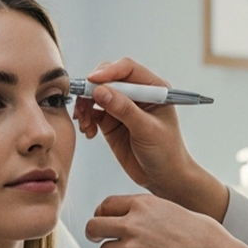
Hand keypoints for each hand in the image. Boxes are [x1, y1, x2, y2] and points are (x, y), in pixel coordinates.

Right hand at [74, 57, 226, 219]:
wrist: (164, 178)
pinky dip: (85, 119)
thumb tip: (100, 90)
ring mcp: (122, 107)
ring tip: (85, 123)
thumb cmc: (166, 152)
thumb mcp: (147, 130)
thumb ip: (124, 109)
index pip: (127, 69)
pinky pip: (92, 112)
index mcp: (153, 88)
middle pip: (107, 78)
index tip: (92, 81)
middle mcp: (136, 94)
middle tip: (82, 105)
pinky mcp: (111, 121)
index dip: (108, 71)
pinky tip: (88, 131)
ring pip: (96, 95)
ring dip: (85, 105)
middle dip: (91, 89)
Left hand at [85, 194, 247, 247]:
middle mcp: (133, 224)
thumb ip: (146, 212)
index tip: (104, 221)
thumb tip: (125, 218)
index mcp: (143, 204)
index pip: (106, 205)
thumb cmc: (202, 235)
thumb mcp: (172, 209)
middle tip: (98, 239)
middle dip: (94, 234)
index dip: (102, 214)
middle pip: (93, 227)